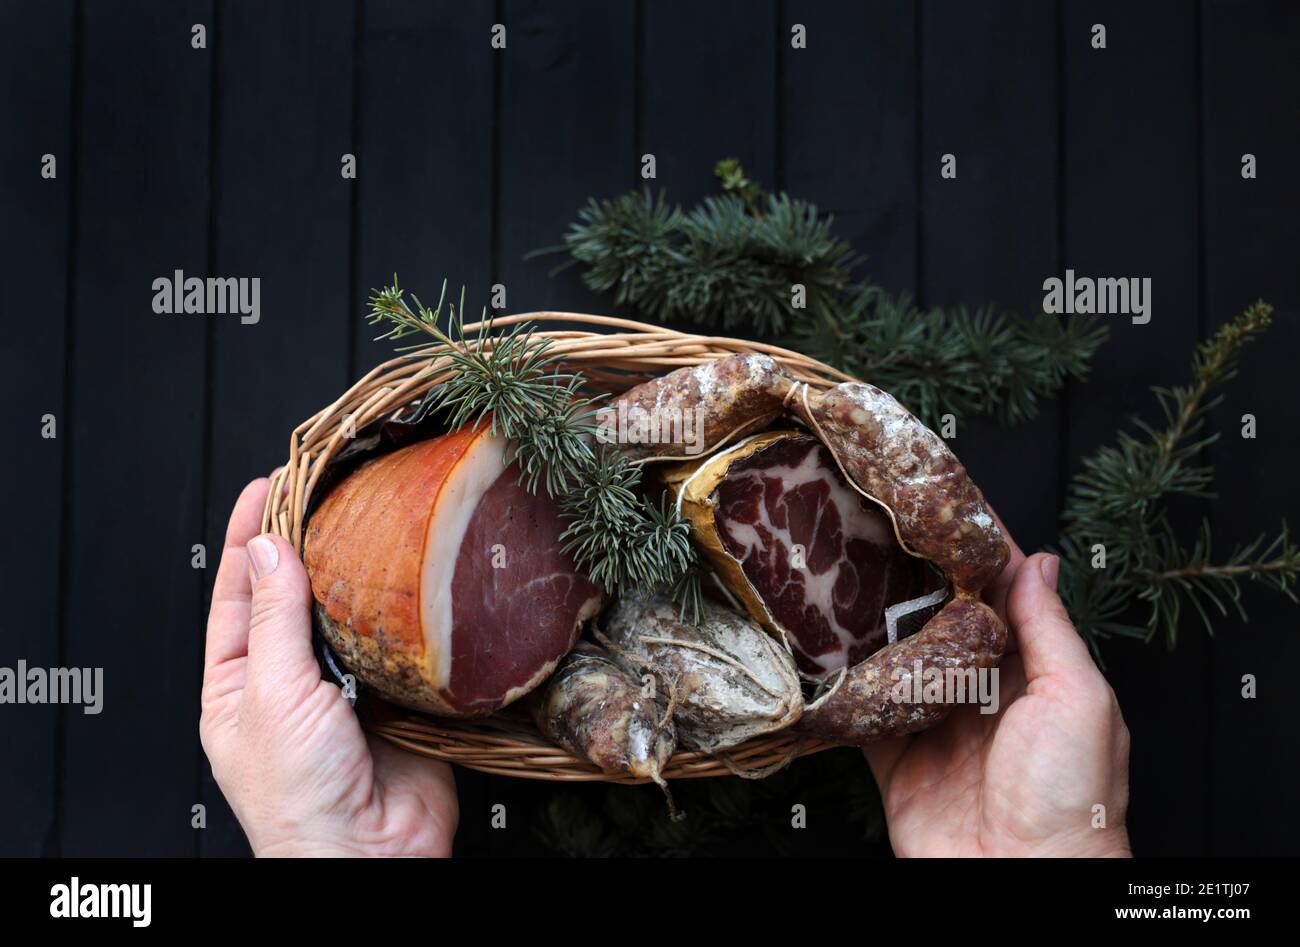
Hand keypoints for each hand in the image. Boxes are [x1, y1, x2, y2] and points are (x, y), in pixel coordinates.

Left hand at [200, 477, 458, 856]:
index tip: (267, 485)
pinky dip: (399, 609)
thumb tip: (265, 550)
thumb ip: (273, 619)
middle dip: (303, 542)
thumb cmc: (299, 799)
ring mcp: (344, 687)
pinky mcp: (395, 694)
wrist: (371, 853)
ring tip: (364, 519)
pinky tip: (406, 577)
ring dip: (353, 571)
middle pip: (293, 595)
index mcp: (238, 684)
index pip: (237, 592)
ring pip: (345, 612)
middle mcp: (289, 681)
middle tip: (321, 488)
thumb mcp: (270, 695)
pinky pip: (394, 639)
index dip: (248, 536)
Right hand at [865, 531, 1131, 856]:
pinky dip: (842, 689)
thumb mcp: (1078, 699)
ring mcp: (936, 727)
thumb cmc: (1072, 800)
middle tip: (878, 528)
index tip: (946, 505)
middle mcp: (983, 694)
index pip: (1002, 595)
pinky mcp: (896, 761)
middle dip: (914, 579)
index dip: (977, 550)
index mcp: (1034, 674)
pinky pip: (863, 716)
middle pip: (941, 621)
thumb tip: (1036, 560)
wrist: (1023, 883)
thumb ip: (1050, 630)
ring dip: (873, 626)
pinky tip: (822, 653)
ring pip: (897, 661)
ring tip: (840, 574)